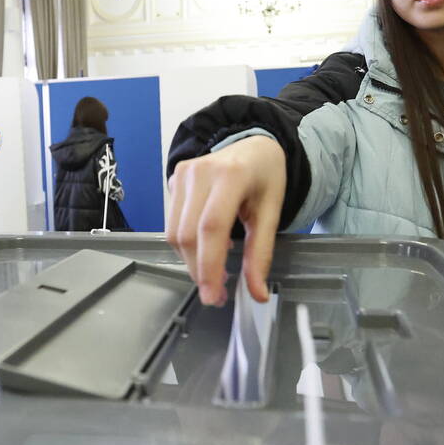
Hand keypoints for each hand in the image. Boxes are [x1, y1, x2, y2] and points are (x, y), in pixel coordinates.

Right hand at [166, 135, 285, 306]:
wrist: (253, 146)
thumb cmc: (265, 177)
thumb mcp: (271, 213)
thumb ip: (261, 253)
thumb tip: (258, 294)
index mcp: (231, 175)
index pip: (211, 228)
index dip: (209, 266)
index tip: (213, 297)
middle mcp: (200, 171)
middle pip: (187, 234)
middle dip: (199, 271)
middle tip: (217, 293)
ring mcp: (182, 173)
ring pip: (174, 233)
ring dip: (191, 261)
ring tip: (214, 270)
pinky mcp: (173, 179)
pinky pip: (172, 222)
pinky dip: (187, 244)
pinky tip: (207, 245)